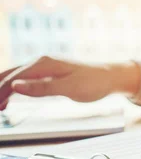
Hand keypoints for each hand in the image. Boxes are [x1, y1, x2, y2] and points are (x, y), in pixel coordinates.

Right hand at [0, 57, 140, 109]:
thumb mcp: (68, 89)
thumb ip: (42, 88)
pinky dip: (16, 87)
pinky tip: (12, 96)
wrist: (111, 76)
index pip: (13, 78)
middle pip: (11, 74)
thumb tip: (15, 86)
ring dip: (4, 88)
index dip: (0, 91)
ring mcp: (46, 66)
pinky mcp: (51, 72)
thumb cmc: (94, 83)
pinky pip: (27, 78)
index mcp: (44, 64)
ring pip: (17, 76)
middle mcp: (42, 62)